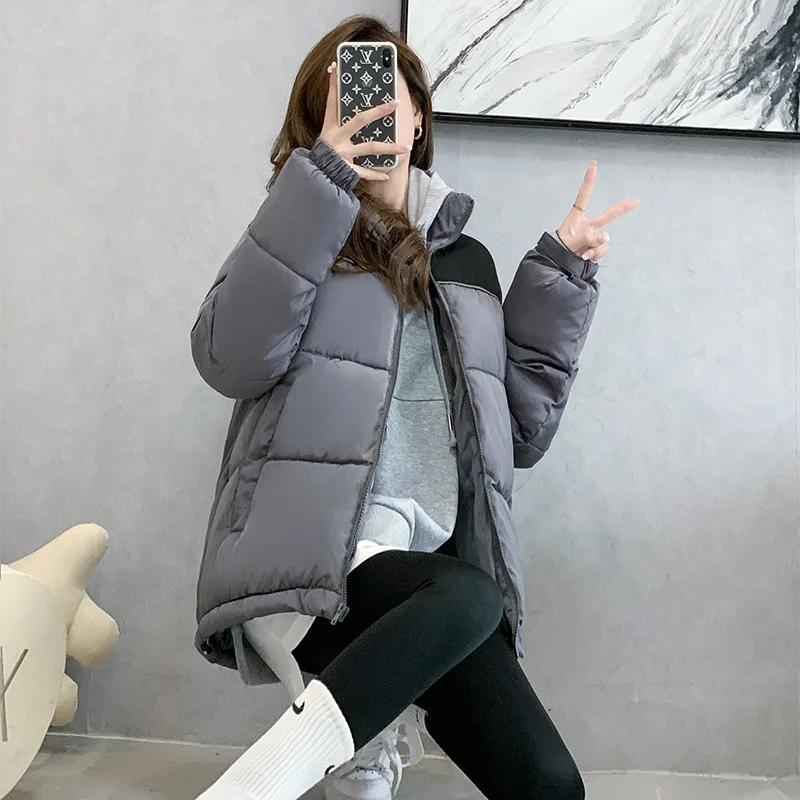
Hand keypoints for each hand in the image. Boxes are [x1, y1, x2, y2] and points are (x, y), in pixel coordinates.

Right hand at [320, 62, 410, 181]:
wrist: (316, 177)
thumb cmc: (324, 155)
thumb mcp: (327, 136)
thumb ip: (338, 123)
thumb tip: (349, 107)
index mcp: (330, 127)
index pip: (332, 102)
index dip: (333, 85)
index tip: (335, 67)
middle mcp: (337, 138)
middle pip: (361, 120)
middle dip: (379, 111)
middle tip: (396, 103)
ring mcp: (343, 154)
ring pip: (371, 148)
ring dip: (390, 148)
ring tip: (406, 147)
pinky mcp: (347, 169)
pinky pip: (365, 172)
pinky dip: (376, 174)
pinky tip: (387, 174)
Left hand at [556, 162, 638, 261]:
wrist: (561, 260)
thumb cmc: (563, 246)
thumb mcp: (574, 240)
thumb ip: (591, 238)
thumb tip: (606, 238)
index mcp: (578, 218)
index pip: (583, 197)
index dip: (588, 182)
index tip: (593, 166)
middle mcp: (588, 226)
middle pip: (608, 215)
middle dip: (623, 208)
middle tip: (636, 200)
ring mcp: (594, 237)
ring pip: (604, 240)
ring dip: (595, 248)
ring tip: (583, 252)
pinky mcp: (597, 247)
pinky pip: (603, 250)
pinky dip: (596, 255)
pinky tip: (586, 256)